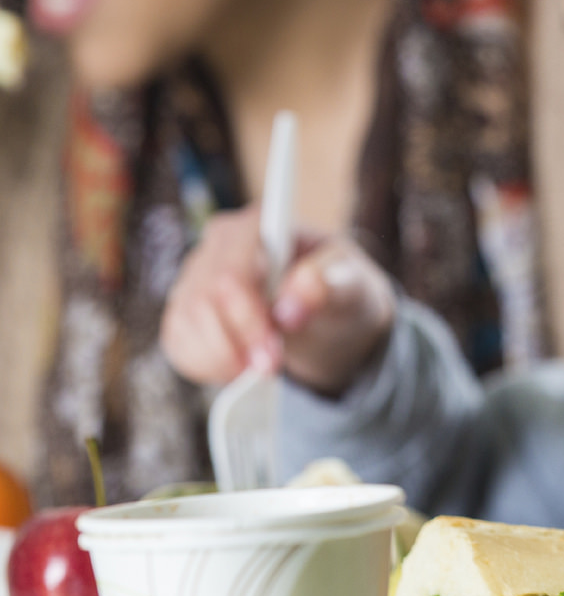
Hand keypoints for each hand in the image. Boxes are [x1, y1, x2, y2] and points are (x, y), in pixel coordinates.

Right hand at [160, 207, 395, 396]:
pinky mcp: (185, 309)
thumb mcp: (354, 285)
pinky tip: (238, 368)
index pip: (232, 274)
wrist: (331, 317)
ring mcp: (196, 274)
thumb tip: (291, 308)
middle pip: (203, 301)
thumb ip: (329, 286)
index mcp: (260, 225)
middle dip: (237, 345)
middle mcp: (220, 243)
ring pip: (185, 324)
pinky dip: (206, 365)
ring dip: (221, 359)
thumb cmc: (341, 289)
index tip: (271, 355)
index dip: (246, 319)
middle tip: (270, 371)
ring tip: (261, 371)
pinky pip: (178, 343)